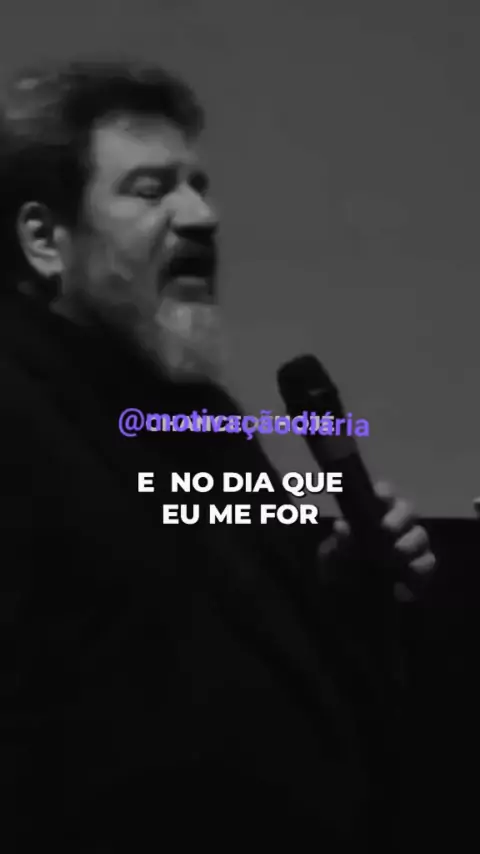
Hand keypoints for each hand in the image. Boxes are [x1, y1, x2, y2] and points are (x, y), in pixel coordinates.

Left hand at [325, 481, 435, 600]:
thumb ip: (340, 542)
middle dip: (399, 517)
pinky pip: (427, 562)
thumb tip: (342, 526)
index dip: (384, 492)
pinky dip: (418, 569)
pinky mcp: (421, 567)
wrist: (347, 600)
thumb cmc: (340, 567)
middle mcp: (396, 524)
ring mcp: (412, 545)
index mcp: (374, 513)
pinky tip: (404, 576)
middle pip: (408, 510)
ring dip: (409, 543)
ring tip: (395, 554)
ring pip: (421, 535)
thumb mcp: (332, 556)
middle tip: (387, 528)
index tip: (379, 497)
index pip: (384, 494)